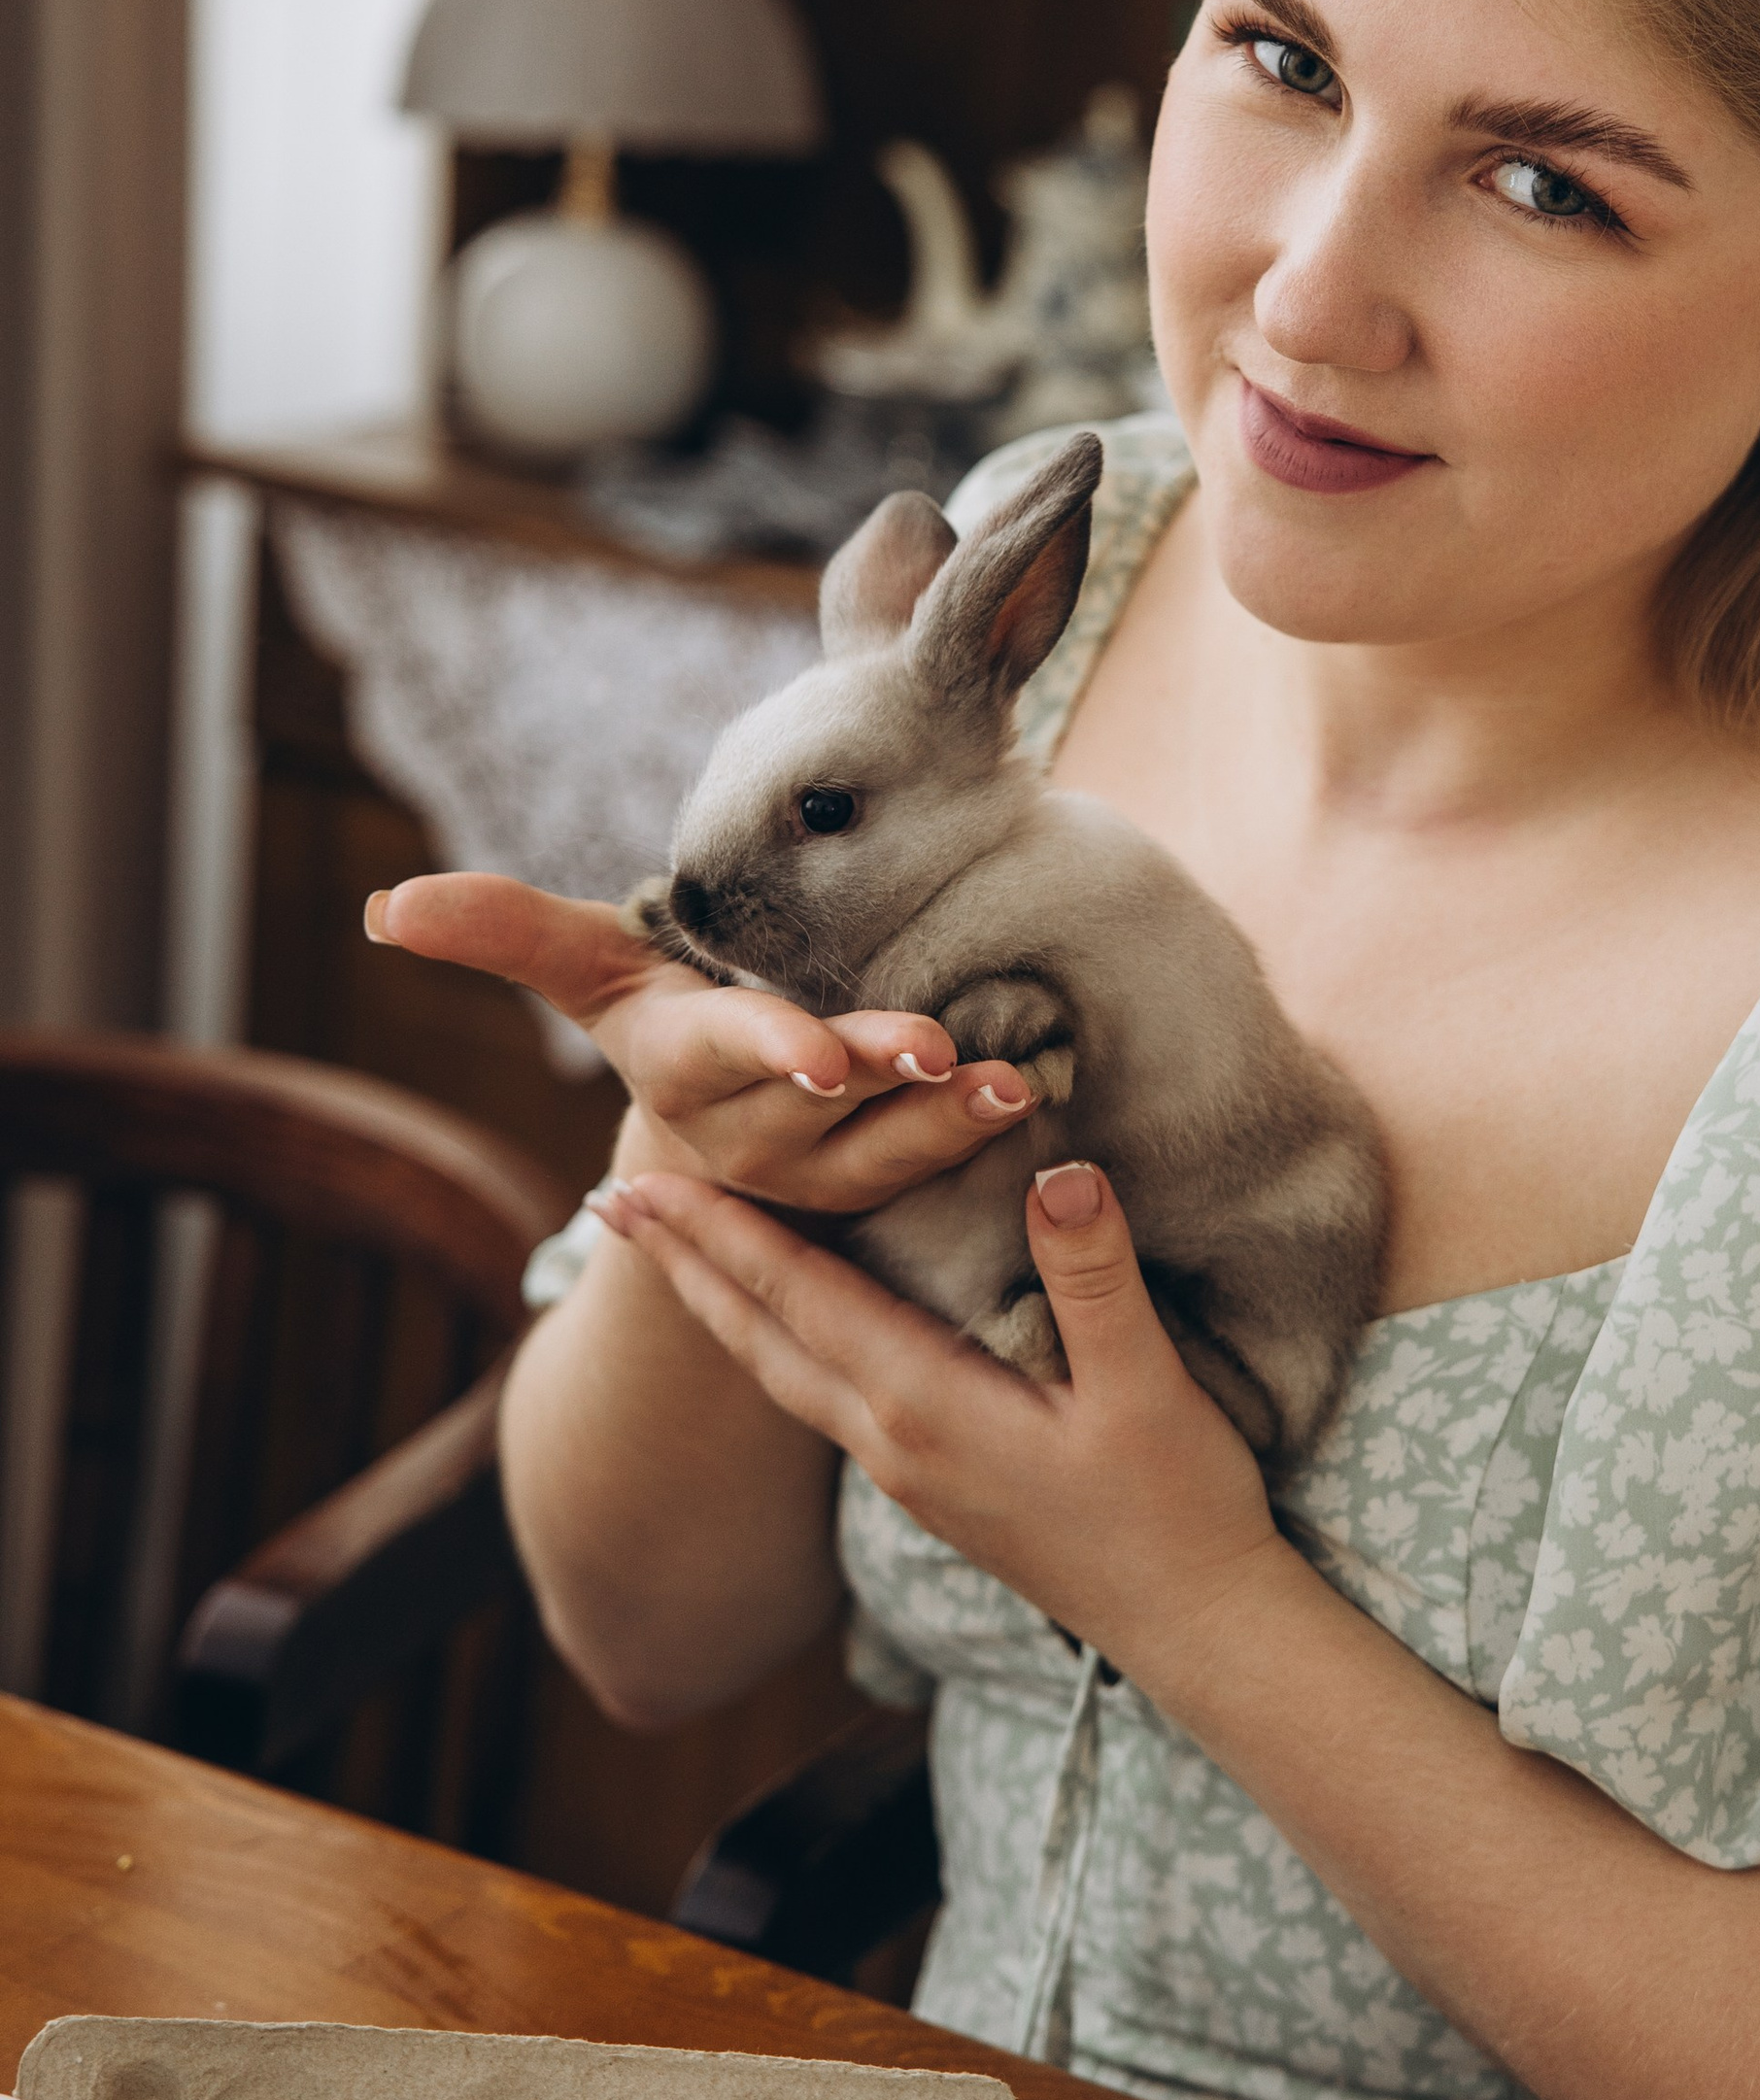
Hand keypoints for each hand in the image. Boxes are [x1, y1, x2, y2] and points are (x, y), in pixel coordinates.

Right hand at [364, 871, 1036, 1214]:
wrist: (715, 1112)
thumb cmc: (656, 1010)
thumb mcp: (587, 964)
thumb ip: (503, 930)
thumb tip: (384, 909)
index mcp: (680, 1064)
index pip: (722, 1051)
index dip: (770, 1050)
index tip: (820, 1054)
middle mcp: (745, 1131)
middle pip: (820, 1106)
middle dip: (882, 1077)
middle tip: (941, 1049)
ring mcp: (812, 1172)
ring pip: (887, 1152)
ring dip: (950, 1121)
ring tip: (1011, 1079)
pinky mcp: (872, 1191)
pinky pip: (931, 1173)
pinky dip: (980, 1141)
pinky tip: (1033, 1100)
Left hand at [594, 1155, 1288, 1684]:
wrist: (1194, 1627)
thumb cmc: (1175, 1505)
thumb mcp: (1147, 1384)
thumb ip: (1095, 1277)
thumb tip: (1058, 1169)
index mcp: (925, 1406)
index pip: (799, 1300)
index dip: (720, 1236)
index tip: (642, 1183)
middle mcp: (892, 1441)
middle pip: (760, 1340)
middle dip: (685, 1268)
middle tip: (604, 1206)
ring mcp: (905, 1472)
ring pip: (784, 1374)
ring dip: (721, 1307)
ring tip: (672, 1257)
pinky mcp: (932, 1486)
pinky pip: (824, 1397)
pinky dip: (779, 1341)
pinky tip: (785, 1325)